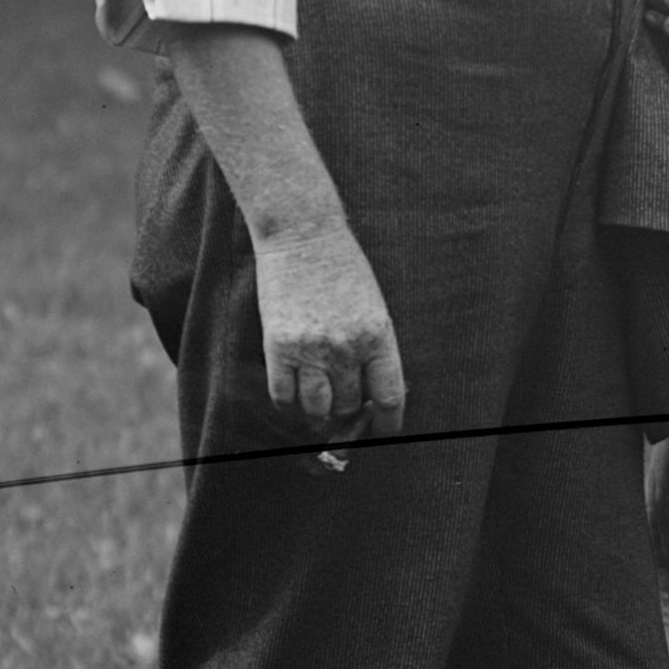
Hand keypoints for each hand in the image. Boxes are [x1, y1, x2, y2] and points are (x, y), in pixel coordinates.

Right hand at [248, 220, 405, 441]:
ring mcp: (310, 348)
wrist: (303, 234)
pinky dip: (290, 405)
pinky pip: (283, 397)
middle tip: (343, 408)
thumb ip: (374, 351)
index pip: (389, 399)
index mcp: (379, 336)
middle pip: (349, 406)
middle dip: (348, 414)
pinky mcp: (278, 346)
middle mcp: (346, 347)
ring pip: (317, 409)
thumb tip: (368, 399)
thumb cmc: (343, 270)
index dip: (385, 425)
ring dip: (319, 414)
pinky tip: (295, 398)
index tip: (381, 433)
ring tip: (320, 405)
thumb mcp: (373, 309)